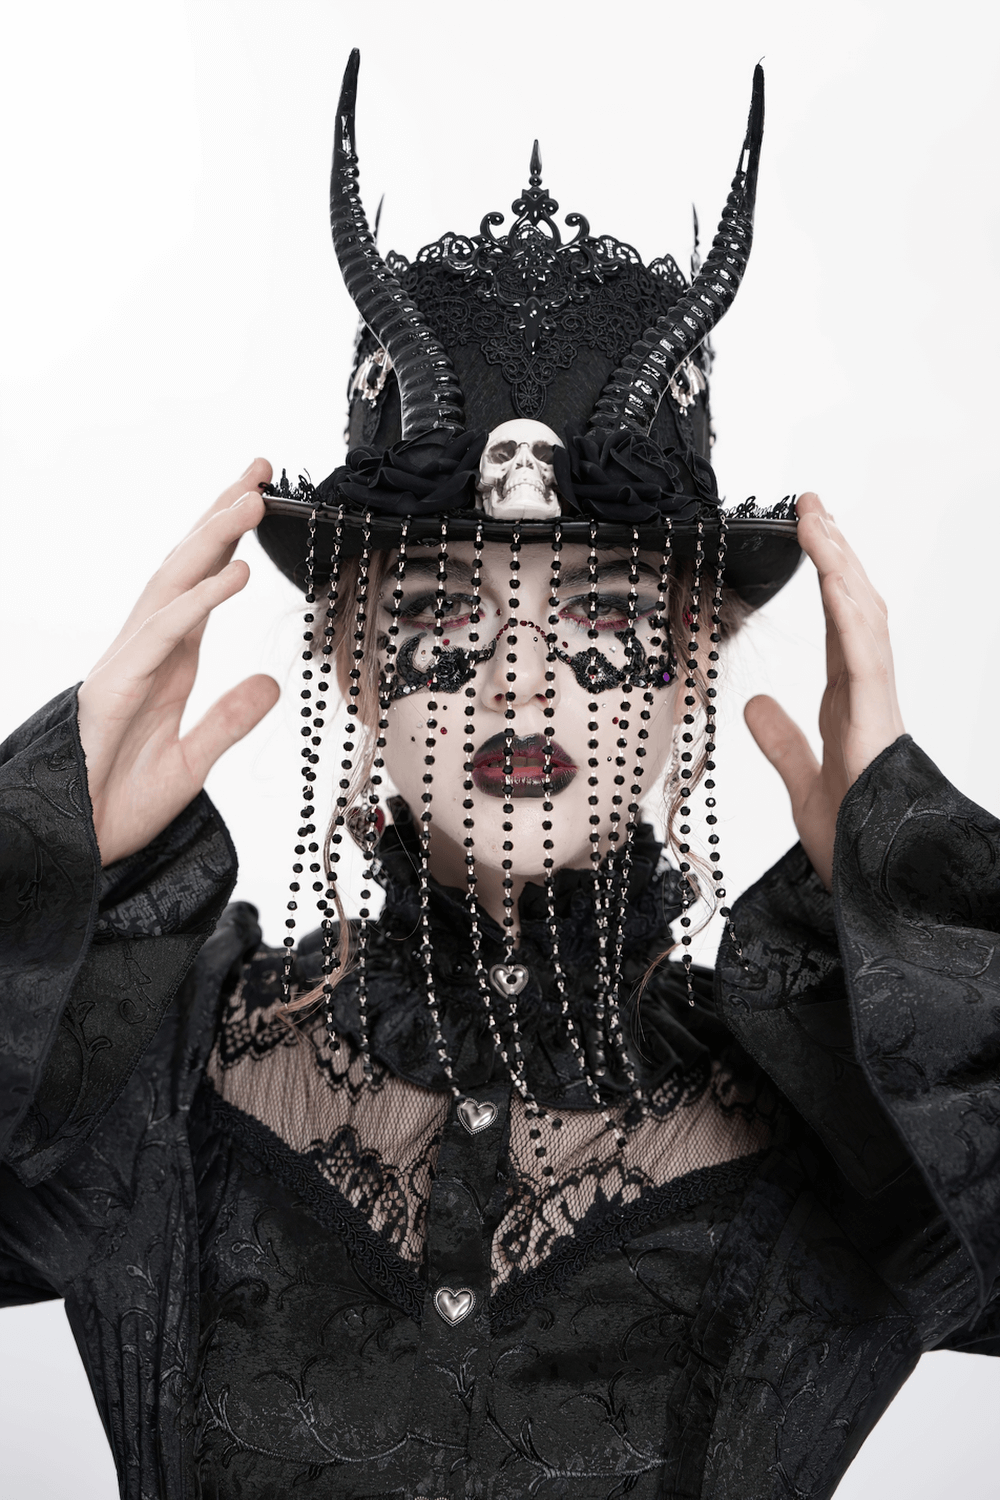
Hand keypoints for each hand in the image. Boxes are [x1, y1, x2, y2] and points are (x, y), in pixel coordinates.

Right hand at [77, 459, 279, 865]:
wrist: (75, 846)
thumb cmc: (119, 805)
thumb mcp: (194, 763)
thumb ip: (231, 719)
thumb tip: (273, 683)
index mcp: (169, 663)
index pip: (203, 586)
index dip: (230, 541)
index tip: (261, 498)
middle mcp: (149, 651)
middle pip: (186, 566)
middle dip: (221, 514)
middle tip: (260, 468)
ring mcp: (130, 664)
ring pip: (173, 584)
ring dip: (214, 538)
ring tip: (252, 497)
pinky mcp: (118, 686)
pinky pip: (166, 633)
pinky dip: (201, 599)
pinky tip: (235, 574)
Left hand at [743, 492, 904, 889]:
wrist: (884, 891)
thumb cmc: (858, 848)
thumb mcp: (803, 786)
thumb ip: (783, 742)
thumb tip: (754, 703)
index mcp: (852, 704)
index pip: (837, 626)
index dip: (824, 579)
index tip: (807, 535)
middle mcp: (868, 695)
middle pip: (854, 608)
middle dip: (834, 552)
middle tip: (810, 503)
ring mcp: (877, 705)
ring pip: (864, 618)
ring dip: (840, 564)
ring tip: (817, 517)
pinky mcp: (878, 721)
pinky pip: (866, 655)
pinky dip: (849, 612)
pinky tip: (833, 577)